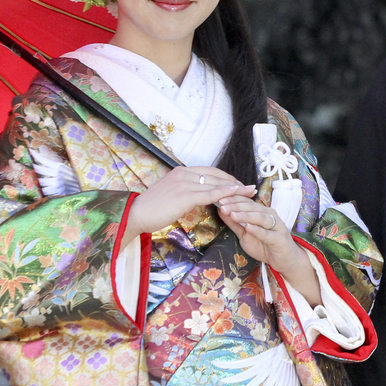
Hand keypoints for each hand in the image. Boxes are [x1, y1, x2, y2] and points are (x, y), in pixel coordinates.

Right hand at [125, 166, 251, 240]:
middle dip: (235, 181)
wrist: (136, 214)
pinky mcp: (185, 196)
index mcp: (181, 171)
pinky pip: (209, 193)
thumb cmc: (153, 208)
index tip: (238, 183)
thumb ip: (186, 191)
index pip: (210, 171)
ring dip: (235, 188)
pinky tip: (236, 193)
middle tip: (249, 188)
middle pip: (216, 176)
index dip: (226, 177)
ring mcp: (184, 183)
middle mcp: (184, 173)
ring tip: (249, 192)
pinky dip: (224, 192)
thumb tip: (200, 195)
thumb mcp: (172, 194)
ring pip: (215, 184)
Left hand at [216, 195, 321, 306]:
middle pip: (252, 207)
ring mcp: (276, 226)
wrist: (284, 260)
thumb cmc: (264, 245)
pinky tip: (248, 227)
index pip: (246, 202)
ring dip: (245, 215)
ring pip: (260, 217)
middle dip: (236, 205)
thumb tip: (220, 210)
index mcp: (261, 212)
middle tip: (222, 204)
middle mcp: (269, 215)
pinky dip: (257, 230)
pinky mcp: (279, 238)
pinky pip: (267, 233)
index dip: (232, 199)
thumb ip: (234, 223)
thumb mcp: (245, 234)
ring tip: (232, 214)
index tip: (218, 198)